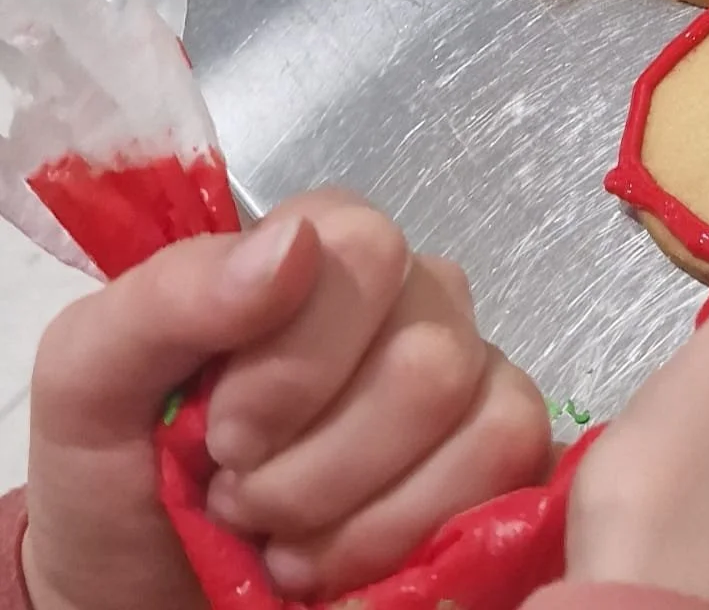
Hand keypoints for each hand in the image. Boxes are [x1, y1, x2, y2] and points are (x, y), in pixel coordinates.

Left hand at [22, 190, 551, 609]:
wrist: (138, 591)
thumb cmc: (117, 476)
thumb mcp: (90, 378)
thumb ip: (172, 297)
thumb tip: (294, 245)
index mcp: (321, 246)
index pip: (366, 251)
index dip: (295, 363)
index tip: (222, 437)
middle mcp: (412, 293)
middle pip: (426, 358)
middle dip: (317, 467)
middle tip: (242, 498)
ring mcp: (470, 372)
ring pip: (478, 425)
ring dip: (357, 516)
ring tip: (282, 540)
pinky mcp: (500, 457)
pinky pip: (507, 477)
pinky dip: (407, 542)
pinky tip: (339, 566)